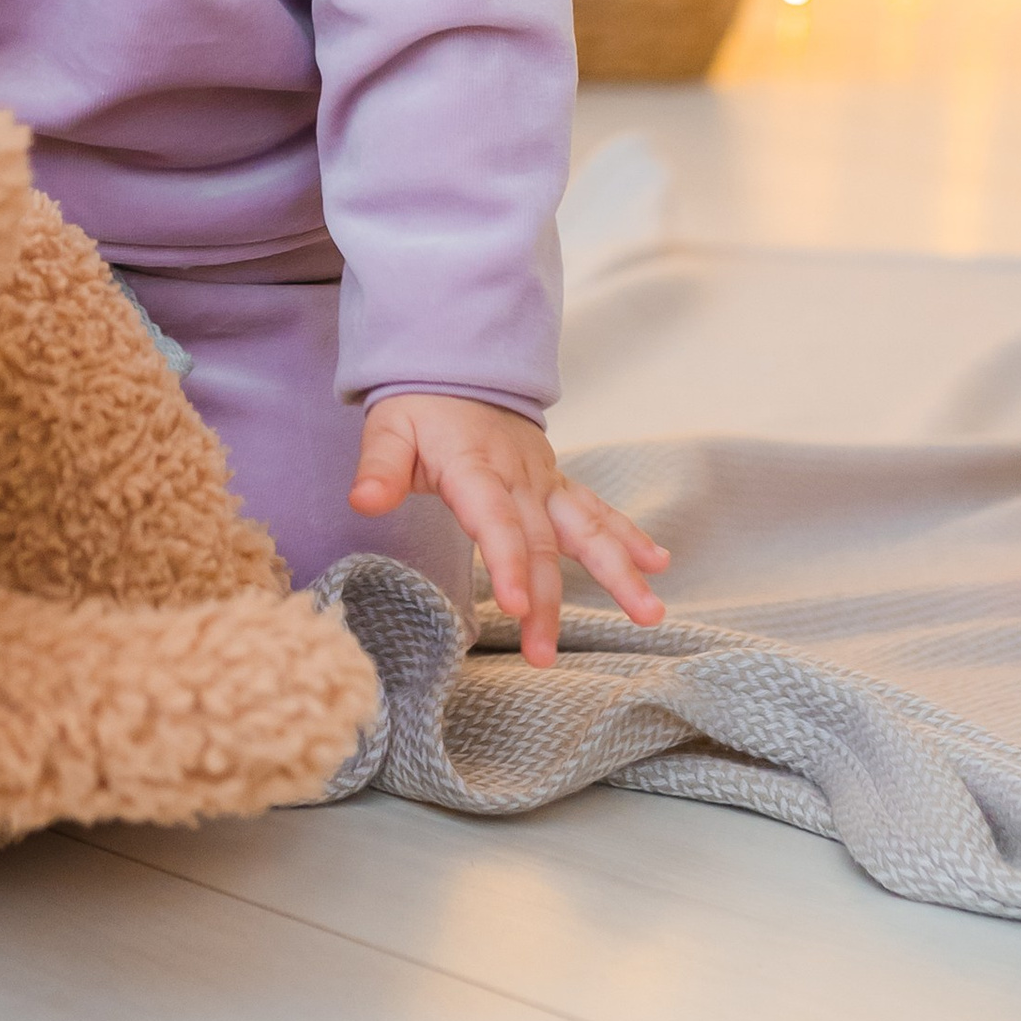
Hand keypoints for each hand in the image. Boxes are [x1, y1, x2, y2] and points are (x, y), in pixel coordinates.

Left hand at [349, 393, 668, 664]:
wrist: (458, 363)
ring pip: (586, 528)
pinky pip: (596, 509)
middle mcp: (519, 476)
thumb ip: (379, 467)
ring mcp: (545, 479)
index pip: (494, 520)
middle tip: (547, 656)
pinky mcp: (557, 482)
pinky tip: (658, 564)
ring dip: (618, 571)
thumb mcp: (388, 429)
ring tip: (649, 612)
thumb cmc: (419, 407)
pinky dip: (629, 534)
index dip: (506, 562)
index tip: (515, 606)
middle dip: (548, 601)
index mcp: (474, 466)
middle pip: (541, 543)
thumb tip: (362, 501)